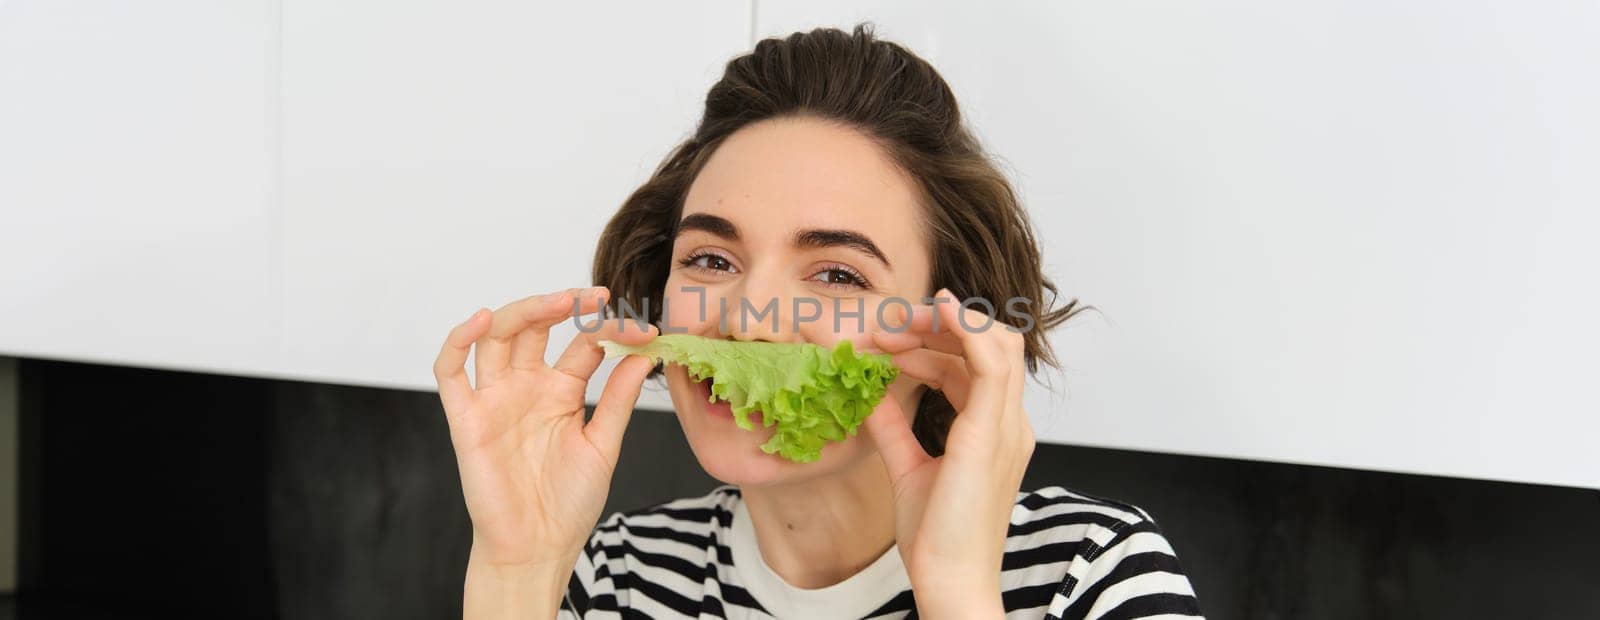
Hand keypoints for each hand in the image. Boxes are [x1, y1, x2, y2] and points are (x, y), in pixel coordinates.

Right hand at [433, 287, 657, 571]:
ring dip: (522, 312)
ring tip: (556, 301)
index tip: (643, 330)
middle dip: (562, 305)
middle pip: (535, 327)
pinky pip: (451, 372)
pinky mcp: (466, 419)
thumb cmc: (568, 503)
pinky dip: (459, 342)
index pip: (583, 343)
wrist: (537, 548)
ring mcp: (494, 399)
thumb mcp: (603, 445)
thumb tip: (644, 354)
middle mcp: (526, 386)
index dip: (610, 330)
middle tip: (594, 297)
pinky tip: (482, 322)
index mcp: (561, 390)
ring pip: (496, 337)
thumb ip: (618, 399)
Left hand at [865, 288, 1034, 618]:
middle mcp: (1009, 423)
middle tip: (889, 325)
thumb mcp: (908, 468)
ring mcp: (1005, 425)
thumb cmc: (936, 536)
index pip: (972, 368)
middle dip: (939, 324)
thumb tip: (872, 396)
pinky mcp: (989, 431)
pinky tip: (939, 310)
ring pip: (996, 343)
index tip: (886, 344)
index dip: (931, 346)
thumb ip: (893, 429)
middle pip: (989, 345)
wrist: (949, 578)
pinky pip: (990, 361)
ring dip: (945, 322)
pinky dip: (966, 327)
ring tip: (898, 323)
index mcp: (995, 431)